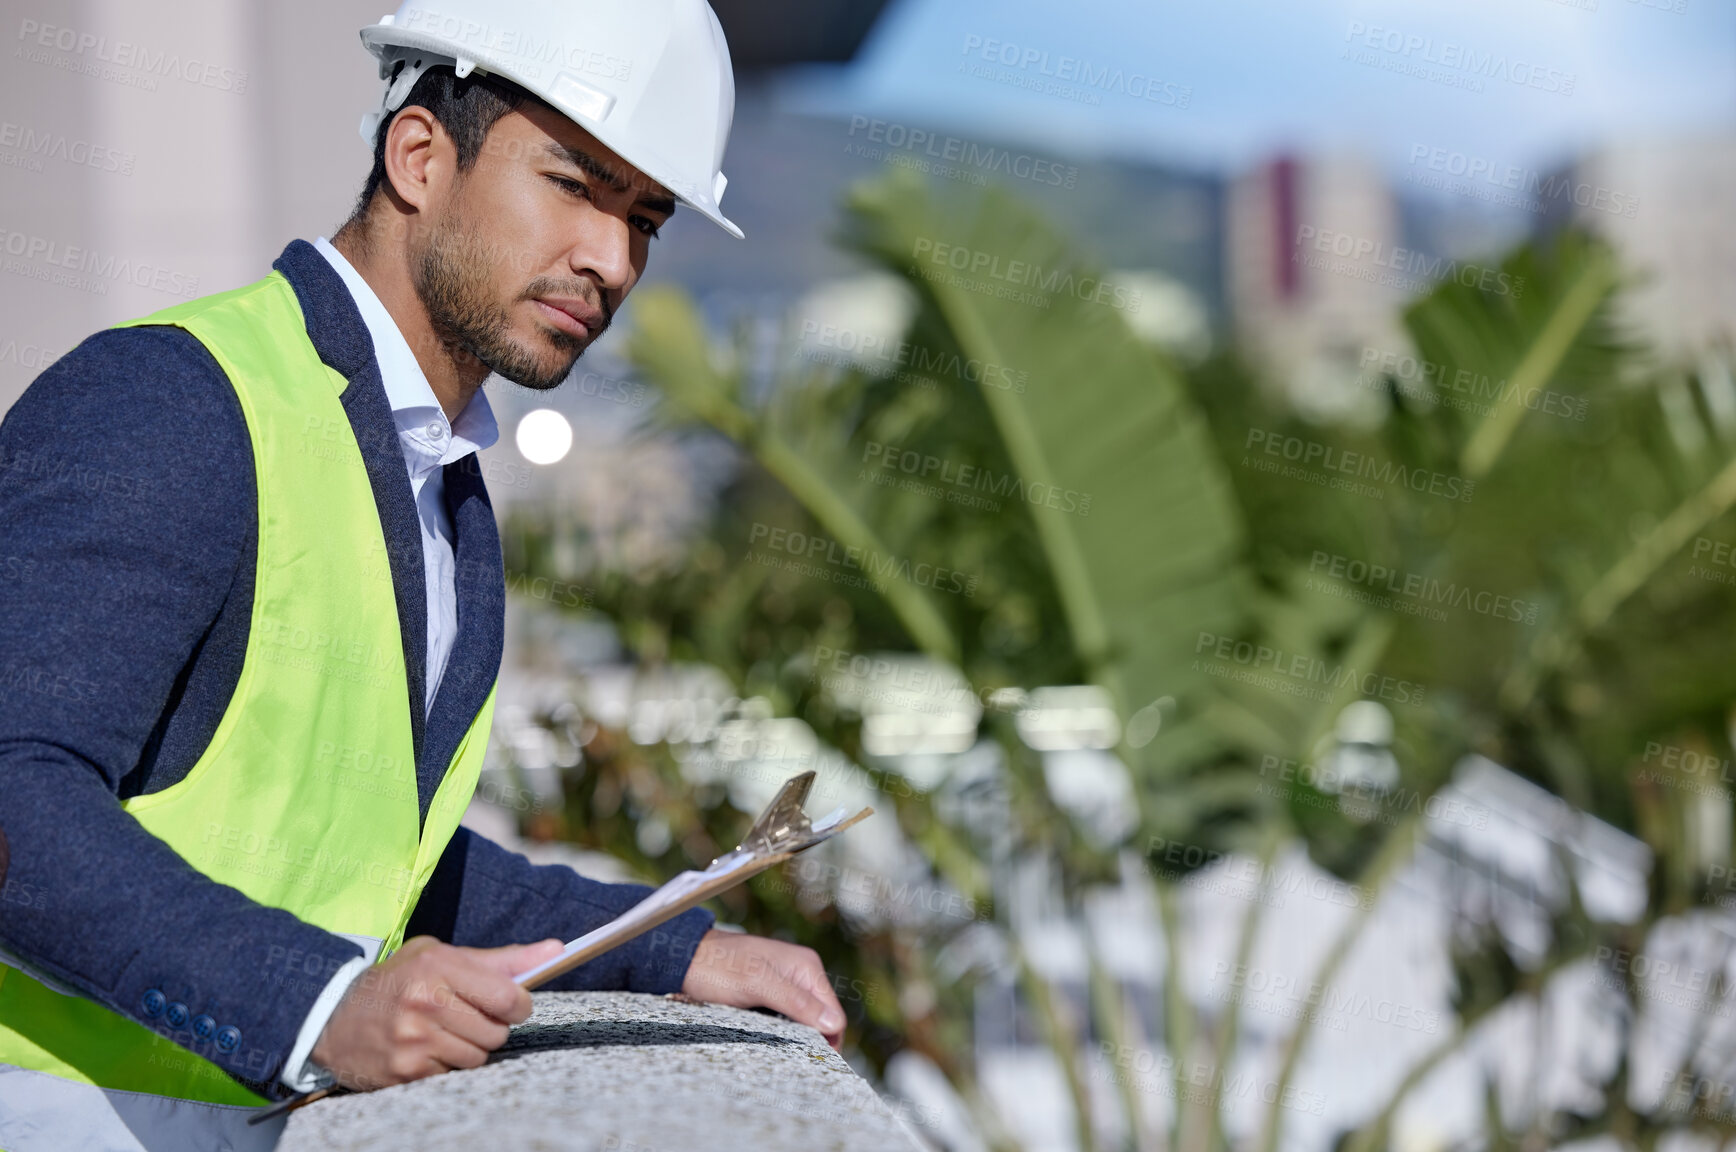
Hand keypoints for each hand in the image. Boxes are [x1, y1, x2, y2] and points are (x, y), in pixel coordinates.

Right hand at [308, 935, 563, 1091]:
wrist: (333, 1016)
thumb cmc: (399, 980)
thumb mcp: (441, 956)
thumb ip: (500, 959)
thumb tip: (556, 950)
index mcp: (438, 966)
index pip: (506, 997)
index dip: (520, 1005)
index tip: (513, 1005)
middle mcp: (425, 1002)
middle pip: (496, 1033)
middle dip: (493, 1027)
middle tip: (470, 1017)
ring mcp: (413, 1040)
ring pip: (478, 1057)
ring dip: (471, 1048)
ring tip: (446, 1031)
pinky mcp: (405, 1071)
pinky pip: (453, 1074)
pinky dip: (447, 1064)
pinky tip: (427, 1048)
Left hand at [680, 929, 845, 1049]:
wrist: (684, 958)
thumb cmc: (718, 966)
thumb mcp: (756, 983)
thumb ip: (795, 1002)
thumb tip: (833, 1025)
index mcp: (807, 967)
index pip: (834, 1015)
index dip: (825, 1040)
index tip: (806, 1060)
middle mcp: (801, 975)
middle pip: (821, 1020)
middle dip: (809, 1040)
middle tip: (787, 1058)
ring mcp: (786, 985)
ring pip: (802, 1023)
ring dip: (793, 1038)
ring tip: (773, 1048)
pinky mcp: (769, 995)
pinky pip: (785, 1021)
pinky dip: (779, 1033)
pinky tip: (764, 1039)